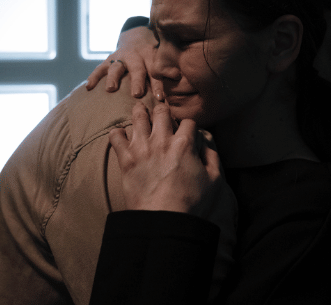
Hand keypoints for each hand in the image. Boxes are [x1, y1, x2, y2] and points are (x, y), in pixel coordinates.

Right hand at [86, 26, 164, 99]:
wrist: (136, 36)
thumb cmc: (153, 53)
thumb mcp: (161, 56)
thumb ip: (168, 66)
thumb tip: (179, 76)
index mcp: (150, 57)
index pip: (156, 72)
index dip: (158, 85)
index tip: (160, 98)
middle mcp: (135, 57)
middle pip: (137, 69)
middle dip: (137, 81)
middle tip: (137, 93)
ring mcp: (120, 58)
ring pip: (117, 67)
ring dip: (114, 78)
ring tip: (110, 89)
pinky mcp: (108, 60)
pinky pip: (99, 68)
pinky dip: (94, 77)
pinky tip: (88, 88)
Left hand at [109, 102, 223, 216]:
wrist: (162, 220)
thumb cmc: (190, 203)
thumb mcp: (214, 180)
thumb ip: (212, 156)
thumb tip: (206, 141)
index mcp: (185, 144)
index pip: (188, 121)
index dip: (189, 125)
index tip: (187, 131)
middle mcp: (162, 140)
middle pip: (161, 111)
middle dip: (163, 110)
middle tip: (162, 114)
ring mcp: (141, 148)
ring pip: (138, 117)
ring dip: (140, 112)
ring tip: (140, 110)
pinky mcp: (125, 160)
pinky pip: (115, 137)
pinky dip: (117, 133)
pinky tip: (122, 135)